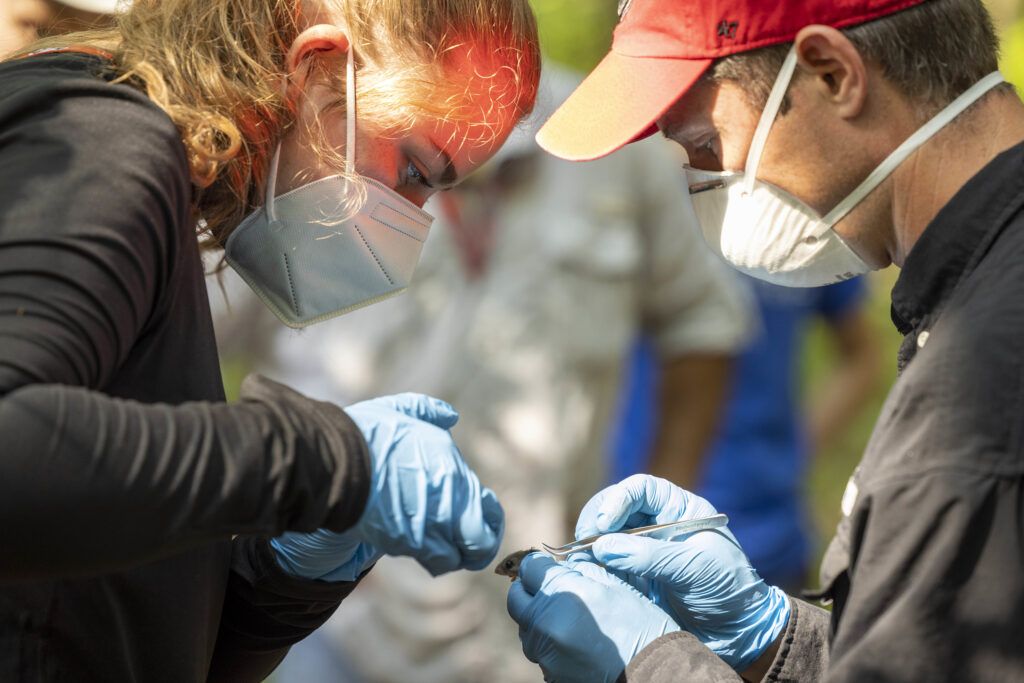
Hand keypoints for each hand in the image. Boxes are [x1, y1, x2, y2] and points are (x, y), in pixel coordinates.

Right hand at [272, 393, 503, 579]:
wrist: (338, 464)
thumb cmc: (367, 434)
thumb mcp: (401, 409)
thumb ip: (429, 411)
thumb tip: (451, 416)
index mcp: (453, 470)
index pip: (487, 506)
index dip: (489, 515)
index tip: (482, 514)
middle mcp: (451, 501)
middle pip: (482, 541)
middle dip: (482, 545)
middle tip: (474, 544)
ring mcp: (432, 525)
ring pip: (460, 557)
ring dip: (457, 555)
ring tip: (450, 549)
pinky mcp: (410, 543)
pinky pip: (436, 562)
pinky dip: (436, 560)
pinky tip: (428, 549)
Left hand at [507, 553, 679, 682]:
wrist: (655, 675)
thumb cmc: (641, 627)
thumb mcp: (613, 586)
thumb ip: (579, 570)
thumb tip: (558, 566)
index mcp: (563, 595)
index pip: (530, 568)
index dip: (539, 563)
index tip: (548, 565)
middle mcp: (544, 624)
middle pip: (517, 597)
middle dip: (530, 589)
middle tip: (552, 588)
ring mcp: (544, 653)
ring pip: (526, 625)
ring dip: (538, 616)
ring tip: (568, 618)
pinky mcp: (548, 674)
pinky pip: (539, 649)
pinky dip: (549, 641)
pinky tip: (575, 641)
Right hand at [580, 475, 789, 671]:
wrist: (738, 634)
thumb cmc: (728, 591)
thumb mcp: (695, 568)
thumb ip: (650, 556)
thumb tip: (603, 547)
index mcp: (680, 510)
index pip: (642, 489)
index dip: (619, 499)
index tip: (604, 523)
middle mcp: (658, 524)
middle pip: (617, 508)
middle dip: (597, 520)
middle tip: (585, 541)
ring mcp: (643, 550)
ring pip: (607, 536)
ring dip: (591, 545)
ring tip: (582, 561)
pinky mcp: (633, 576)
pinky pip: (606, 565)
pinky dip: (594, 568)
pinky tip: (588, 575)